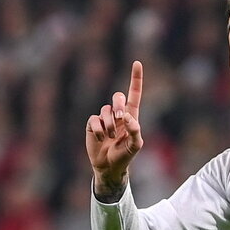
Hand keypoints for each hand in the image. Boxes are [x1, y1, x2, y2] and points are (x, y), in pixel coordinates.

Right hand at [86, 61, 143, 197]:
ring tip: (110, 137)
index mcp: (130, 116)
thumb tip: (126, 117)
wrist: (108, 167)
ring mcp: (104, 119)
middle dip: (118, 105)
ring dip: (109, 125)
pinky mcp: (93, 125)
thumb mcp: (135, 146)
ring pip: (105, 110)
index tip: (137, 63)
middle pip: (118, 97)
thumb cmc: (125, 156)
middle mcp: (117, 114)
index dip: (135, 79)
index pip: (134, 94)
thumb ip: (135, 130)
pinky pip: (94, 119)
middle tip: (120, 119)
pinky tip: (101, 139)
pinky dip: (99, 130)